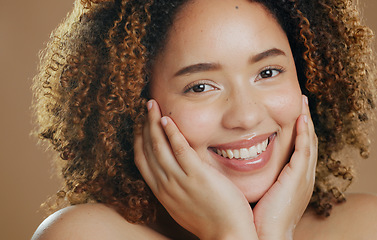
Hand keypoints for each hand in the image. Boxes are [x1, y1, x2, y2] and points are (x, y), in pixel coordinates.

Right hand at [134, 100, 257, 239]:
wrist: (227, 235)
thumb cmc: (211, 220)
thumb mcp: (186, 204)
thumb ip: (179, 186)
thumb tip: (179, 170)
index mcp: (162, 192)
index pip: (142, 161)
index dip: (139, 140)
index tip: (141, 124)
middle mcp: (166, 186)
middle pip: (146, 150)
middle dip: (143, 126)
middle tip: (147, 107)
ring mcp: (180, 182)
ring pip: (158, 147)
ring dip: (153, 123)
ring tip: (152, 105)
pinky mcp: (197, 177)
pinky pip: (180, 150)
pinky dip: (170, 133)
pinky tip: (167, 119)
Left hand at [253, 95, 317, 239]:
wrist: (264, 237)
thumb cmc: (256, 219)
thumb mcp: (259, 193)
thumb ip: (255, 176)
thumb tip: (238, 163)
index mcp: (295, 180)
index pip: (299, 148)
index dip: (297, 130)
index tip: (292, 113)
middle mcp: (303, 177)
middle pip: (308, 141)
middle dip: (305, 120)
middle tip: (302, 100)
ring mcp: (304, 177)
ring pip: (309, 141)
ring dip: (306, 120)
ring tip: (303, 101)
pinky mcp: (298, 178)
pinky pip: (304, 149)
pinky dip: (304, 132)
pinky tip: (301, 117)